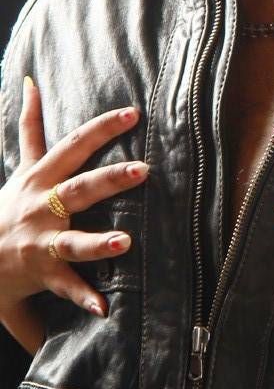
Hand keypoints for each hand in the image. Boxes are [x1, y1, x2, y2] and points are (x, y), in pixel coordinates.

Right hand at [0, 77, 146, 319]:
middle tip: (144, 169)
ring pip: (72, 240)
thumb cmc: (7, 206)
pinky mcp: (41, 272)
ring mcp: (41, 241)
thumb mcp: (20, 164)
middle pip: (78, 188)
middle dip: (110, 178)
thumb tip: (31, 80)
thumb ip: (29, 125)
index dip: (102, 128)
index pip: (73, 145)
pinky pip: (65, 286)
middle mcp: (41, 206)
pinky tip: (104, 308)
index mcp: (39, 177)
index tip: (134, 114)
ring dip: (97, 242)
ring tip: (126, 242)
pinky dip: (83, 297)